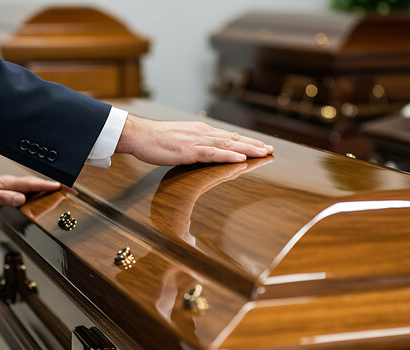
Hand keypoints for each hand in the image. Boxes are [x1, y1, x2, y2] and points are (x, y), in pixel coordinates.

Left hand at [0, 175, 60, 212]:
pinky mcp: (11, 193)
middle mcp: (13, 184)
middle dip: (54, 187)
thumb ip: (4, 198)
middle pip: (37, 185)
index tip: (61, 187)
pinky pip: (29, 194)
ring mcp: (13, 188)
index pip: (32, 183)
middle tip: (70, 190)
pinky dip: (39, 195)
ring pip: (34, 189)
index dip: (48, 185)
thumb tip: (21, 198)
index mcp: (9, 183)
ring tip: (63, 195)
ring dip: (48, 191)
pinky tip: (44, 200)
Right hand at [115, 114, 272, 164]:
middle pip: (233, 139)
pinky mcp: (189, 151)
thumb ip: (192, 146)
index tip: (260, 146)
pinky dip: (228, 155)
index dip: (245, 141)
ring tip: (264, 153)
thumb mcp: (177, 142)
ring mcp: (196, 141)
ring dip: (248, 149)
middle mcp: (202, 133)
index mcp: (199, 131)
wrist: (138, 135)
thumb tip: (200, 153)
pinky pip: (212, 153)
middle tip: (270, 150)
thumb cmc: (154, 140)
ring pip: (227, 144)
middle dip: (253, 144)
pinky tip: (241, 158)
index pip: (227, 136)